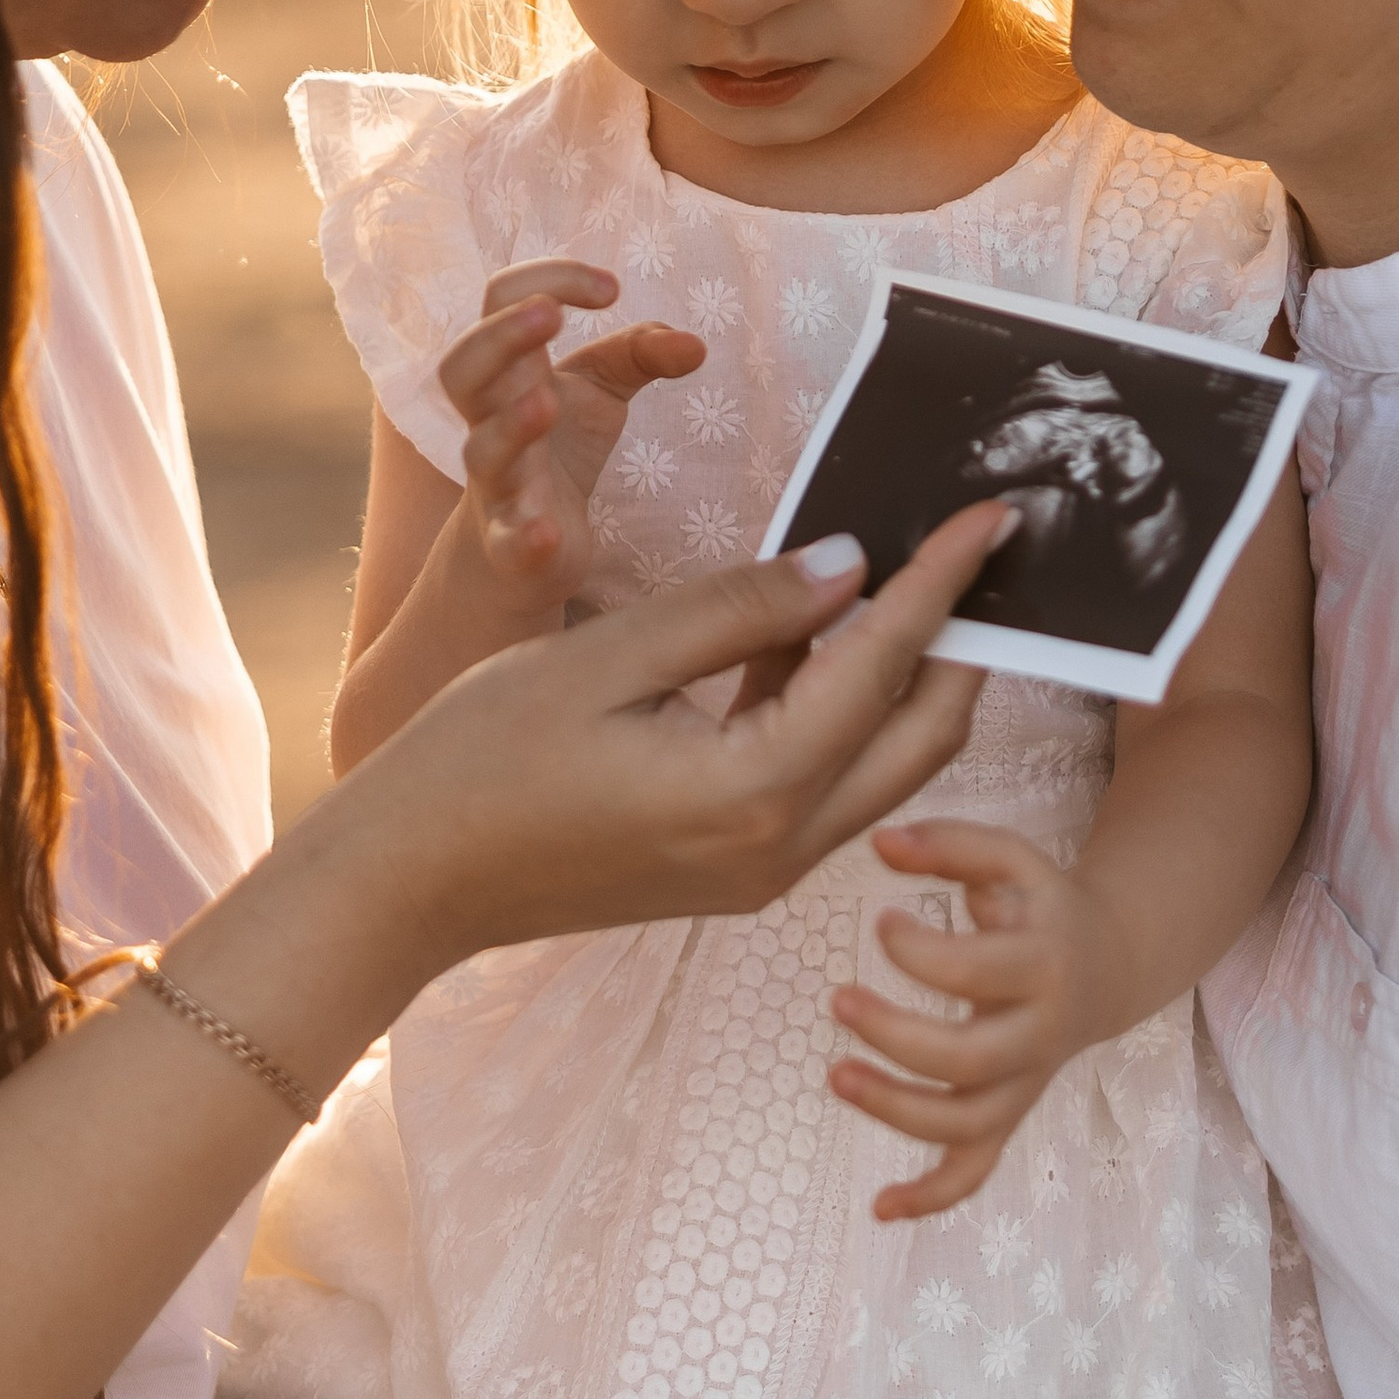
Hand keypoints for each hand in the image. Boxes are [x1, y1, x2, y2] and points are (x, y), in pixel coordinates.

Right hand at [373, 508, 1010, 964]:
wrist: (408, 883)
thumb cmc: (479, 761)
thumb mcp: (608, 657)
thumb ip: (738, 608)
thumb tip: (848, 563)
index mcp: (754, 791)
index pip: (882, 664)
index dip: (940, 581)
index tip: (989, 515)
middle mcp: (780, 848)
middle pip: (923, 735)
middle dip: (962, 642)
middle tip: (978, 553)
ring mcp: (762, 872)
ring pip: (884, 767)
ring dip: (910, 680)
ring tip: (914, 582)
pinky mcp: (736, 871)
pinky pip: (826, 785)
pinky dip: (845, 712)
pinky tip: (817, 637)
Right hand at [439, 259, 703, 620]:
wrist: (527, 549)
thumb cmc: (561, 450)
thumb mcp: (602, 390)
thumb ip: (640, 355)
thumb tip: (695, 345)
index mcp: (510, 372)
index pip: (503, 302)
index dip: (550, 280)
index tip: (612, 290)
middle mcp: (491, 421)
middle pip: (462, 369)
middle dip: (500, 337)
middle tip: (549, 315)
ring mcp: (497, 483)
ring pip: (481, 451)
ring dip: (510, 426)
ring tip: (546, 404)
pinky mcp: (511, 544)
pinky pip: (506, 540)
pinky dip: (523, 536)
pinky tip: (547, 534)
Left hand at [829, 820, 1114, 1218]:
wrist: (1108, 964)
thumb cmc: (1041, 907)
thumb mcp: (1012, 861)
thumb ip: (951, 844)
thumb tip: (879, 843)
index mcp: (1044, 967)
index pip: (979, 969)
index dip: (921, 951)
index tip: (880, 922)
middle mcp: (1039, 1035)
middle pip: (969, 1061)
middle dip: (897, 1038)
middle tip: (839, 1000)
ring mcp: (1023, 1083)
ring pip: (968, 1124)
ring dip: (898, 1111)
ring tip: (835, 1076)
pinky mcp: (1008, 1113)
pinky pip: (976, 1169)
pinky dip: (932, 1195)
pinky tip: (879, 1207)